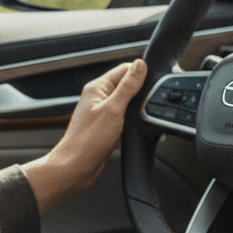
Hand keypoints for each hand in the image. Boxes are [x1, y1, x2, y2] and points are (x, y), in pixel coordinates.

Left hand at [22, 59, 146, 214]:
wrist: (77, 167)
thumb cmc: (88, 140)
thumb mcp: (114, 109)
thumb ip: (128, 86)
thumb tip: (140, 65)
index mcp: (98, 87)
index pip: (125, 69)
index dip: (141, 74)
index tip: (154, 82)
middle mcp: (99, 97)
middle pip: (128, 85)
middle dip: (142, 94)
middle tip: (148, 105)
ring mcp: (103, 112)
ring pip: (129, 103)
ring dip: (138, 110)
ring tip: (142, 119)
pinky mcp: (108, 126)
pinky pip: (125, 118)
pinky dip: (134, 122)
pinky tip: (137, 128)